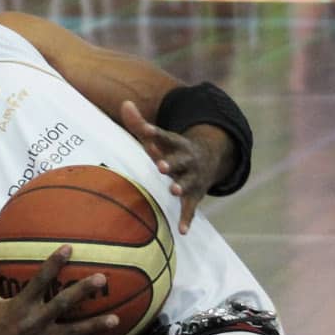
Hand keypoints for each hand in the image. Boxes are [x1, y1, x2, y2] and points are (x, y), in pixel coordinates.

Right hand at [0, 248, 117, 334]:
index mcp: (20, 305)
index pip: (40, 279)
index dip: (55, 263)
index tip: (69, 248)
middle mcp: (35, 322)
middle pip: (64, 303)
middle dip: (84, 290)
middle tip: (102, 278)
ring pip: (73, 333)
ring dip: (94, 326)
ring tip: (115, 320)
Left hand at [119, 100, 231, 232]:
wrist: (209, 158)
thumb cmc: (173, 149)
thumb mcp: (159, 137)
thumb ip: (139, 124)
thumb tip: (125, 103)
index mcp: (177, 145)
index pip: (165, 137)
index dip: (154, 133)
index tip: (144, 130)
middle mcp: (187, 161)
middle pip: (179, 161)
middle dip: (171, 163)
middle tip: (161, 166)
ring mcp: (193, 178)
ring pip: (188, 183)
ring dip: (181, 186)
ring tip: (174, 190)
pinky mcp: (195, 196)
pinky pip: (191, 209)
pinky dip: (187, 219)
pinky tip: (181, 231)